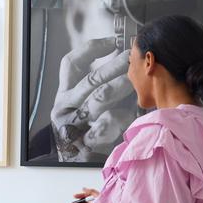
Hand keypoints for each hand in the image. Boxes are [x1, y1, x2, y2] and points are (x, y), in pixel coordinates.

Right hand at [51, 39, 133, 161]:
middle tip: (135, 57)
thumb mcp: (84, 105)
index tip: (112, 42)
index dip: (90, 50)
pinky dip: (120, 117)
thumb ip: (95, 86)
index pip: (70, 64)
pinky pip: (106, 125)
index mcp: (64, 95)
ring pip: (100, 98)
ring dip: (122, 86)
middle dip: (116, 65)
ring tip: (138, 79)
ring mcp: (73, 125)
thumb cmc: (85, 128)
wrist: (74, 160)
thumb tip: (123, 58)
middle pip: (91, 79)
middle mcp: (64, 108)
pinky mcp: (85, 142)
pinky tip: (132, 112)